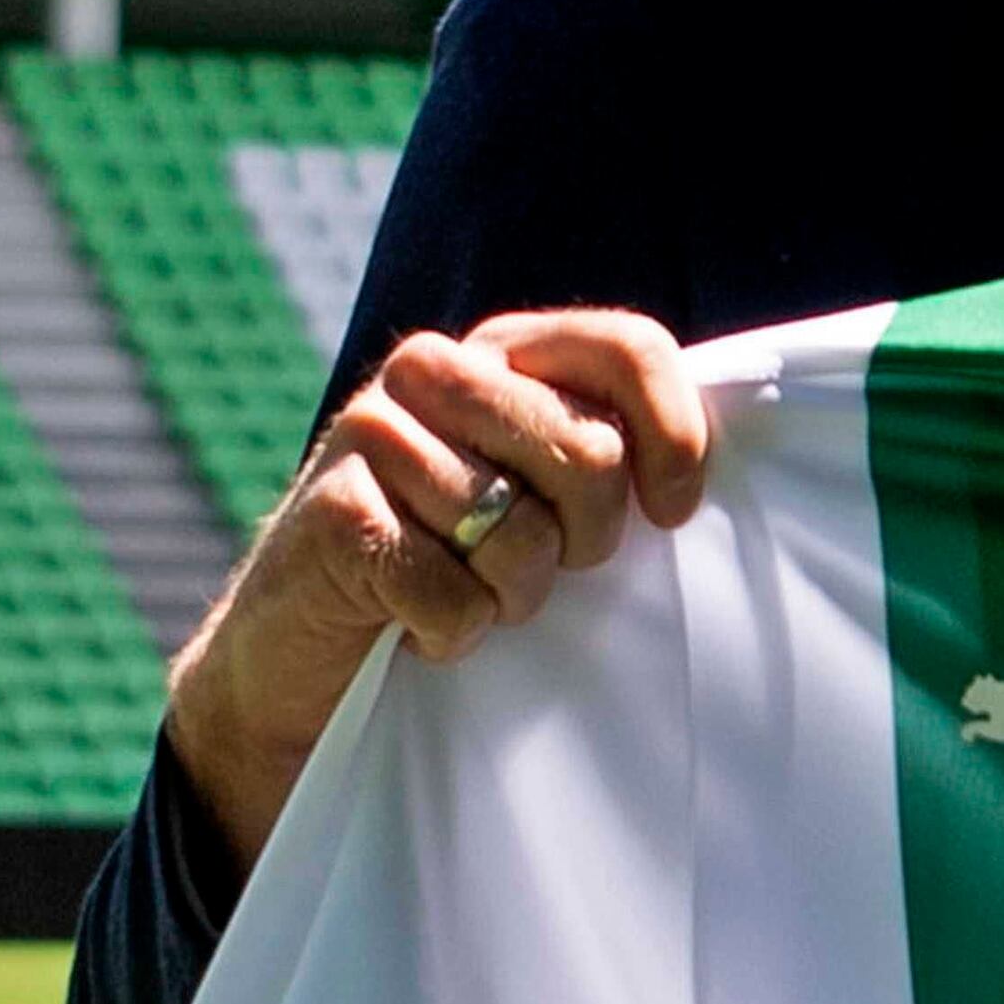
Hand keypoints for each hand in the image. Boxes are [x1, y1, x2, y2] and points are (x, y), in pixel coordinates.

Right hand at [162, 309, 712, 867]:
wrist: (300, 656)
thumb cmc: (448, 569)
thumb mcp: (538, 496)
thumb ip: (606, 452)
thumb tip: (704, 465)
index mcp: (501, 350)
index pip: (628, 346)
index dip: (675, 435)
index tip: (673, 512)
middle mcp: (433, 368)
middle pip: (588, 451)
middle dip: (586, 542)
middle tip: (540, 570)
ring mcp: (371, 432)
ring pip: (519, 533)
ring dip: (511, 597)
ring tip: (469, 595)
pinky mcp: (331, 512)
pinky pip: (452, 593)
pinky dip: (451, 634)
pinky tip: (411, 623)